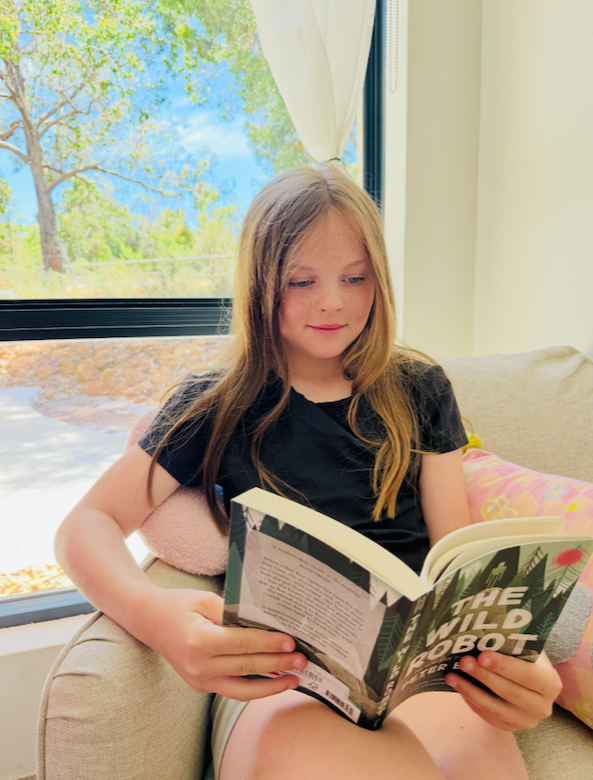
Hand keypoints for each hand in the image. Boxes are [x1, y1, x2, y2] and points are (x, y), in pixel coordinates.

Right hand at [138, 587, 307, 699]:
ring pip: (242, 688)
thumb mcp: (205, 599)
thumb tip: (265, 623)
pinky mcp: (201, 687)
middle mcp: (198, 666)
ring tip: (296, 678)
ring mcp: (198, 681)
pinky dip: (255, 689)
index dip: (267, 643)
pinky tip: (275, 682)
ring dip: (272, 685)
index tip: (290, 642)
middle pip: (246, 666)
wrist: (150, 622)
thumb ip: (233, 612)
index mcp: (198, 640)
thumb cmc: (179, 605)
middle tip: (302, 660)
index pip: (241, 644)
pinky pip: (233, 690)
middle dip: (277, 663)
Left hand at [444, 651, 561, 730]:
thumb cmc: (525, 657)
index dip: (504, 666)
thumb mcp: (526, 647)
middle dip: (484, 676)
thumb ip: (512, 642)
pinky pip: (489, 717)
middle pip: (510, 692)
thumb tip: (484, 629)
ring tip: (452, 676)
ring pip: (496, 709)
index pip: (527, 675)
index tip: (482, 656)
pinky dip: (473, 702)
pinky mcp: (511, 727)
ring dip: (471, 691)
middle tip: (463, 662)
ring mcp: (527, 720)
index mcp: (550, 683)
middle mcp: (542, 707)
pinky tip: (459, 687)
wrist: (530, 678)